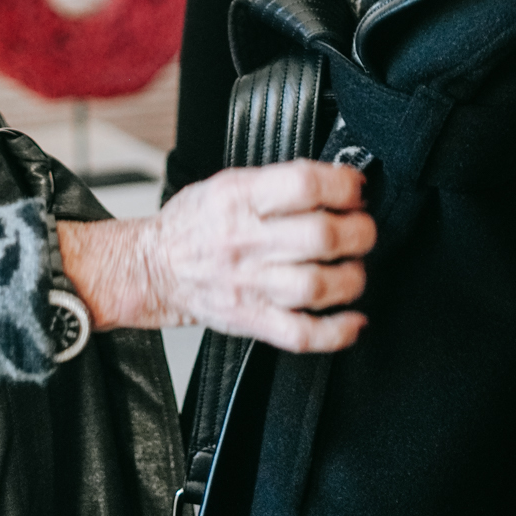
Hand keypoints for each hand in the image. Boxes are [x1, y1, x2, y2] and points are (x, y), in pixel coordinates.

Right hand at [56, 158, 374, 354]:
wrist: (153, 266)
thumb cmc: (193, 223)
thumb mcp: (227, 182)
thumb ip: (277, 182)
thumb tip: (335, 181)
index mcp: (239, 198)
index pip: (303, 185)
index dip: (343, 185)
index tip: (356, 189)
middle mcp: (245, 240)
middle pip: (320, 237)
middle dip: (359, 232)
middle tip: (363, 229)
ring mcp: (249, 284)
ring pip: (318, 286)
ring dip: (352, 278)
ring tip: (354, 268)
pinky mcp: (251, 320)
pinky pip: (302, 333)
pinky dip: (336, 331)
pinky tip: (351, 320)